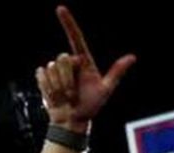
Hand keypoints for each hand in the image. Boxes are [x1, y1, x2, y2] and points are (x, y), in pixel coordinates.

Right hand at [35, 6, 136, 131]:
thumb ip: (116, 72)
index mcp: (83, 61)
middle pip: (63, 58)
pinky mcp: (43, 77)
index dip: (68, 23)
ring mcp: (55, 70)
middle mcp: (69, 63)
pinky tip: (54, 96)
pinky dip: (48, 87)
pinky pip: (42, 74)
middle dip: (67, 78)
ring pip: (52, 68)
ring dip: (58, 86)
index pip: (76, 38)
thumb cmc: (91, 106)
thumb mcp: (106, 89)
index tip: (60, 8)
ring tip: (65, 96)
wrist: (72, 121)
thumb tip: (132, 57)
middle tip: (73, 93)